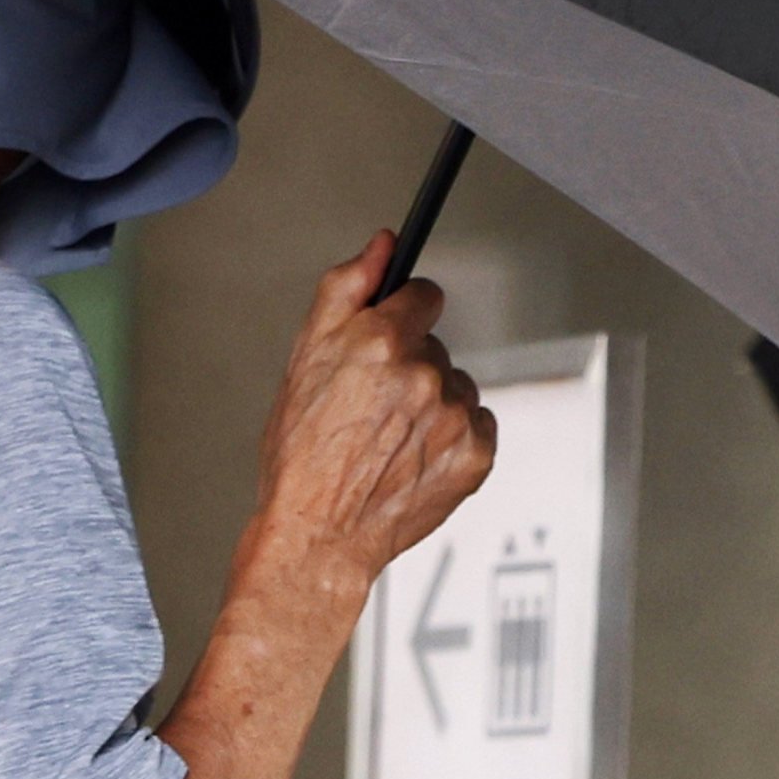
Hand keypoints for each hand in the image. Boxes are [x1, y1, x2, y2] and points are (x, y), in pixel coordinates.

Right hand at [246, 232, 497, 607]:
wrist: (319, 534)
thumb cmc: (301, 457)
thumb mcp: (304, 358)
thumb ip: (347, 287)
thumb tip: (383, 244)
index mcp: (380, 340)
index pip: (424, 296)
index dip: (401, 317)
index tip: (389, 339)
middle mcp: (424, 374)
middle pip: (435, 346)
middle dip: (408, 367)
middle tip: (370, 409)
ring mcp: (454, 416)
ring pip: (455, 386)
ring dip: (431, 405)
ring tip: (389, 440)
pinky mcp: (476, 454)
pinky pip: (476, 424)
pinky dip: (452, 439)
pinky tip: (414, 458)